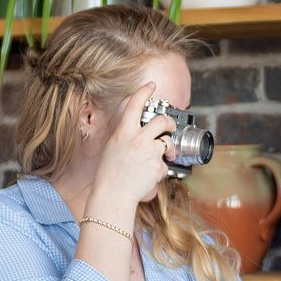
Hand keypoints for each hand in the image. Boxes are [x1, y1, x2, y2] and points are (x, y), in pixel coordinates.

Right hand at [86, 83, 174, 218]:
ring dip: (170, 149)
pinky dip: (160, 170)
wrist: (112, 195)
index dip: (144, 91)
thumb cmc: (109, 174)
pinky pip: (165, 164)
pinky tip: (150, 176)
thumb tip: (141, 131)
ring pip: (168, 142)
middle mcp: (137, 139)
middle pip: (162, 120)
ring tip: (167, 155)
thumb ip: (127, 136)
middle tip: (170, 127)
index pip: (134, 105)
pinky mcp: (157, 166)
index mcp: (123, 132)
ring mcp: (149, 152)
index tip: (151, 85)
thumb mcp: (113, 147)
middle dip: (170, 122)